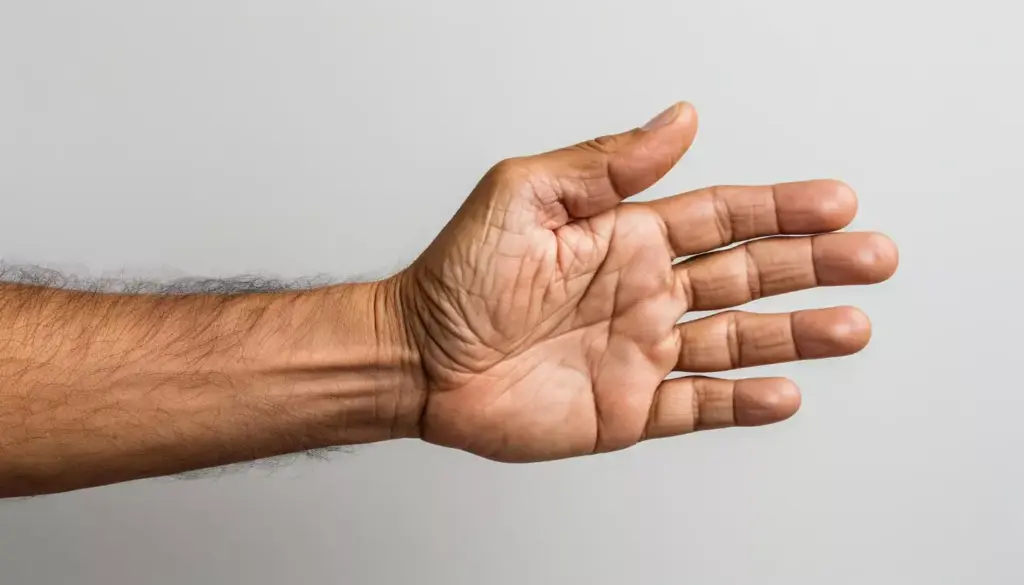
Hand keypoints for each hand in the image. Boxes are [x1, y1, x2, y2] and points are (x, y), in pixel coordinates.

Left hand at [398, 102, 897, 461]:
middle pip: (748, 274)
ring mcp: (640, 352)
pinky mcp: (626, 409)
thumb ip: (606, 163)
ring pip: (736, 339)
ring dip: (796, 333)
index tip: (835, 203)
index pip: (722, 217)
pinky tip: (781, 392)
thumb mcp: (525, 195)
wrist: (419, 361)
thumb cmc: (457, 278)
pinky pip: (696, 405)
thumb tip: (677, 121)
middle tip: (871, 257)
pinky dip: (741, 402)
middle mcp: (643, 292)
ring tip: (850, 326)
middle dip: (812, 265)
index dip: (780, 208)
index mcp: (626, 237)